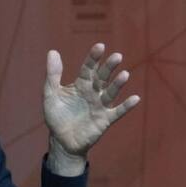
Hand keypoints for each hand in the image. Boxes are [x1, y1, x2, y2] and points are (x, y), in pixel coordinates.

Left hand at [43, 43, 139, 174]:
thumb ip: (53, 74)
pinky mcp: (105, 119)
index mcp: (80, 85)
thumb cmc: (56, 115)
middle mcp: (93, 92)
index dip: (93, 58)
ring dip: (118, 84)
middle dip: (109, 67)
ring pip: (111, 92)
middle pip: (102, 78)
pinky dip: (126, 106)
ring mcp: (100, 105)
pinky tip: (135, 98)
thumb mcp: (51, 94)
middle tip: (117, 56)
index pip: (88, 68)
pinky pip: (117, 112)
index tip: (100, 46)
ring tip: (124, 74)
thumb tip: (52, 51)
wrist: (61, 140)